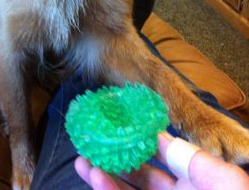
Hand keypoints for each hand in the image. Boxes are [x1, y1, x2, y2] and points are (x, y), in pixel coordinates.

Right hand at [75, 132, 248, 188]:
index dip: (143, 139)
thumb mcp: (223, 182)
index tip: (121, 123)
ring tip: (83, 159)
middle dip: (116, 156)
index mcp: (195, 182)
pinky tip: (94, 176)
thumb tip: (160, 137)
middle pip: (140, 173)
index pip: (165, 156)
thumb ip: (193, 159)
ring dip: (103, 174)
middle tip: (94, 140)